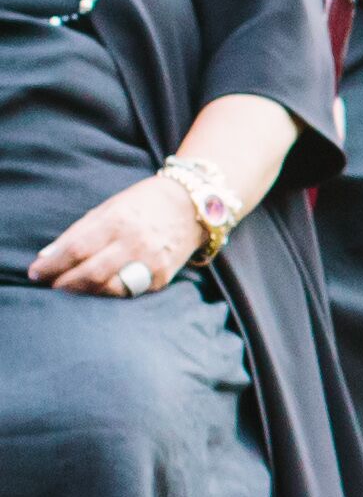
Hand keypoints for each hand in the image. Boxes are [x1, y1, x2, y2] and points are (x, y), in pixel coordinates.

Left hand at [31, 173, 202, 296]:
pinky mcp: (161, 279)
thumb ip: (79, 231)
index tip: (36, 273)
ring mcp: (150, 263)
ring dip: (84, 293)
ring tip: (71, 290)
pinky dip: (107, 293)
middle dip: (65, 284)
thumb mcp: (109, 207)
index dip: (53, 264)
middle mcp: (136, 243)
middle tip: (51, 287)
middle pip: (91, 274)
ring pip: (108, 289)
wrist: (192, 207)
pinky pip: (127, 293)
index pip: (77, 248)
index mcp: (119, 220)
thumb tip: (48, 257)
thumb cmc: (144, 203)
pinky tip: (98, 290)